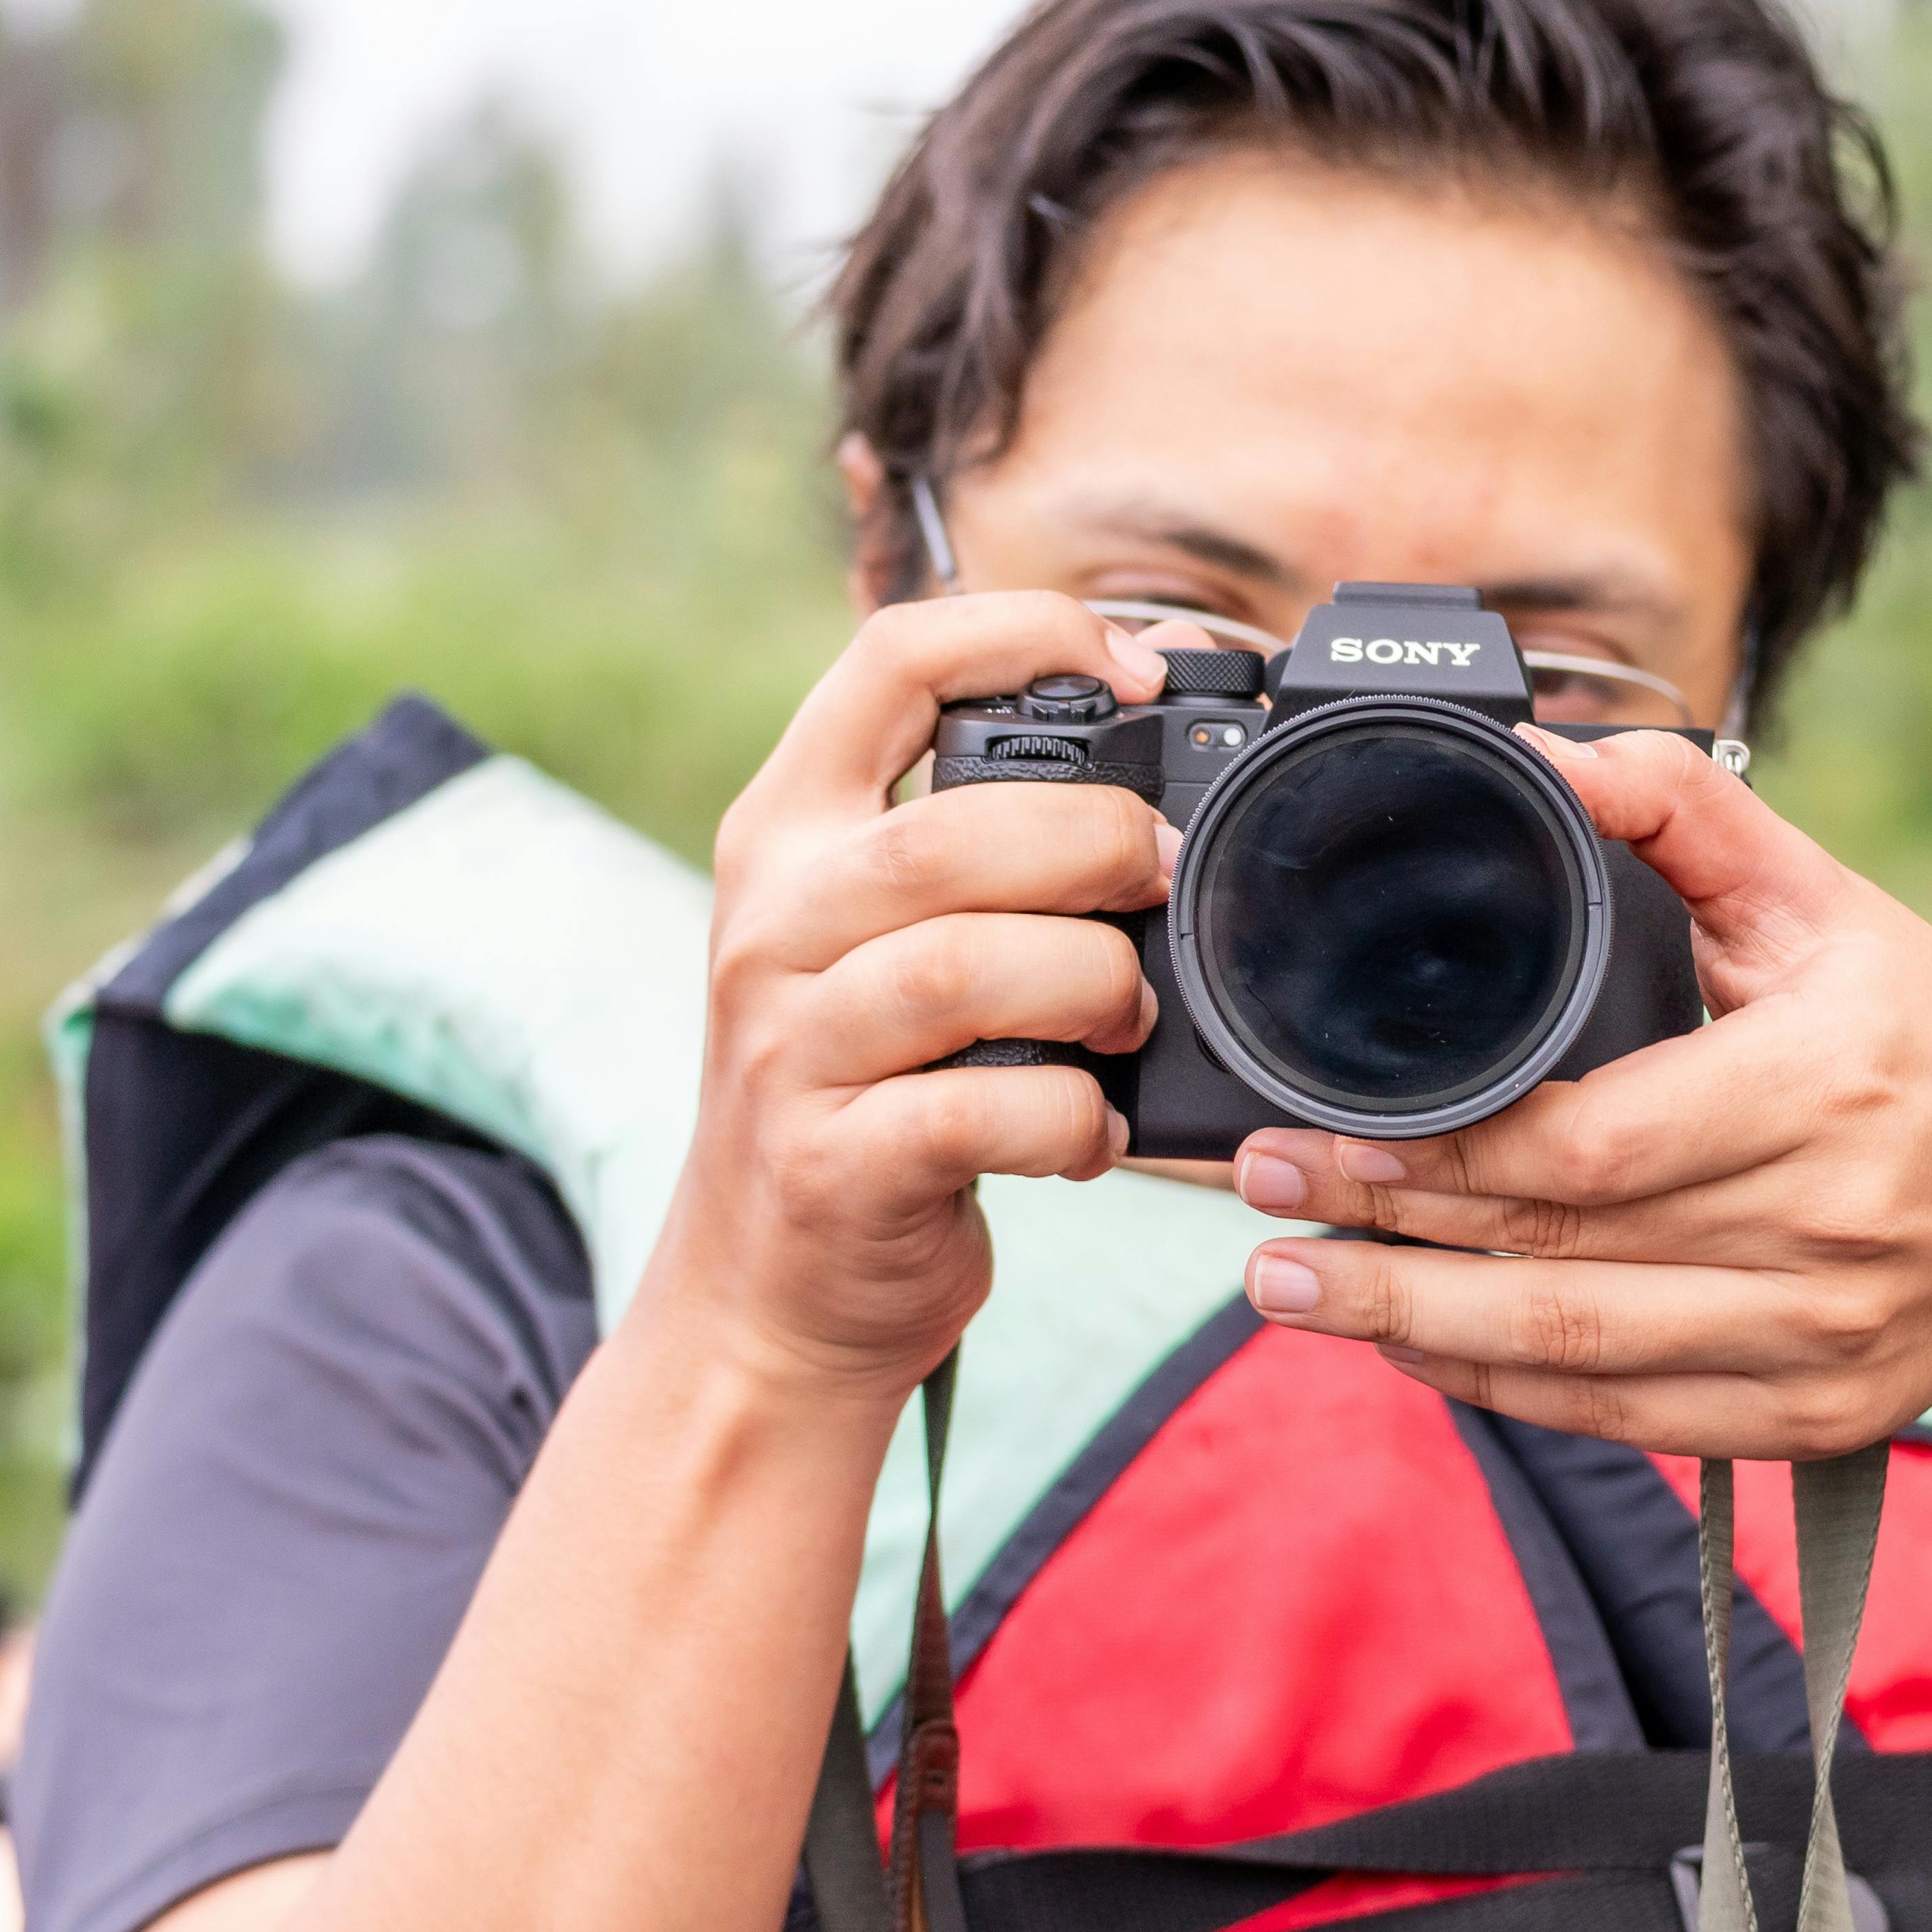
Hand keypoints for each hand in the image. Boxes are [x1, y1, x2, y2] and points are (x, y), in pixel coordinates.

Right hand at [627, 594, 1175, 1404]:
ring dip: (1095, 984)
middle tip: (1163, 883)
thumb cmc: (868, 1094)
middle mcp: (771, 923)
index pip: (890, 659)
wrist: (769, 1297)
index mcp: (788, 833)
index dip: (1028, 634)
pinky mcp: (834, 1164)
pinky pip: (983, 1110)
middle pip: (951, 832)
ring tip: (1132, 1018)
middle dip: (1099, 845)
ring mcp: (790, 1047)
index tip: (1137, 670)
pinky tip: (1088, 1132)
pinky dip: (1072, 1119)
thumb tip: (1159, 758)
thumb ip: (981, 848)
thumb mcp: (881, 943)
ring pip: (969, 966)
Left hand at [1224, 727, 1931, 1457]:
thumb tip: (1558, 758)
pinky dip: (1501, 1391)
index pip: (1591, 1144)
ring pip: (1573, 1354)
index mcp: (1829, 1087)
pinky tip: (1408, 1348)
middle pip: (1557, 1251)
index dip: (1435, 1149)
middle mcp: (1826, 1229)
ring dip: (1409, 1325)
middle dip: (1383, 1230)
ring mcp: (1818, 1341)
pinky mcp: (1807, 1416)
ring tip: (1287, 1288)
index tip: (1313, 1124)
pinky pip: (1623, 1418)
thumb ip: (1694, 820)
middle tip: (1257, 1199)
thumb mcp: (1837, 907)